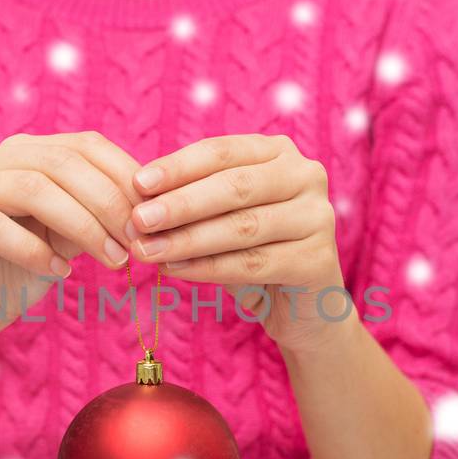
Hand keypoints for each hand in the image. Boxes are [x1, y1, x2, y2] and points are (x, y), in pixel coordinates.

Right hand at [0, 132, 139, 354]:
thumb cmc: (17, 275)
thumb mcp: (66, 241)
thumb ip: (95, 217)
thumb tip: (149, 206)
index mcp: (20, 153)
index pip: (83, 145)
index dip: (125, 175)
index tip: (156, 215)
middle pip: (60, 163)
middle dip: (109, 203)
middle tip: (138, 242)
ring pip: (31, 188)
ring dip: (82, 225)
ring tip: (112, 260)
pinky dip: (34, 251)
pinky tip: (58, 274)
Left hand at [127, 134, 351, 353]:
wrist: (302, 307)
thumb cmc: (251, 252)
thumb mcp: (220, 218)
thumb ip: (189, 202)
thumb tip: (137, 198)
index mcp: (278, 152)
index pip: (221, 152)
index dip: (178, 167)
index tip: (137, 184)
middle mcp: (306, 176)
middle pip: (234, 186)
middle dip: (181, 204)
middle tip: (139, 220)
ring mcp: (318, 216)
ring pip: (242, 227)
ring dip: (188, 239)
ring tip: (148, 251)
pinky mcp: (320, 260)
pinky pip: (254, 263)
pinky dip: (209, 268)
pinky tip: (176, 270)